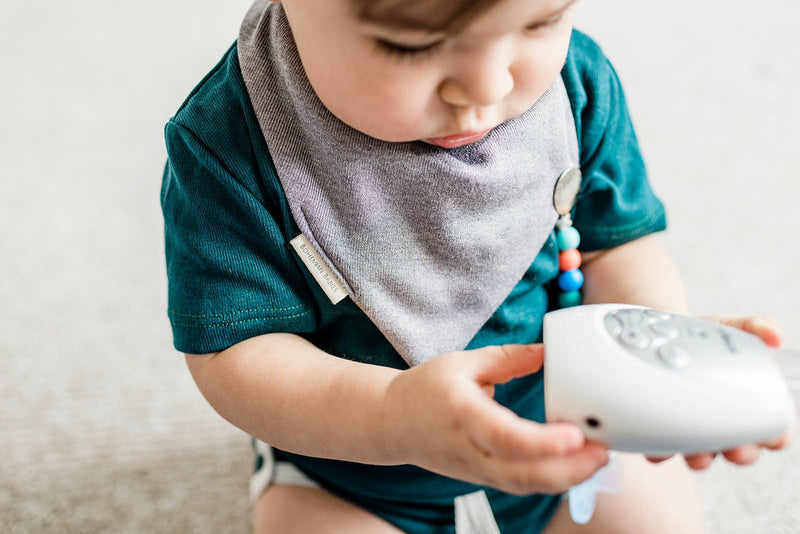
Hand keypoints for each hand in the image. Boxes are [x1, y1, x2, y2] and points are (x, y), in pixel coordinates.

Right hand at [381, 343, 609, 494]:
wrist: (392, 423)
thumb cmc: (424, 391)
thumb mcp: (462, 362)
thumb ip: (508, 358)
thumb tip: (548, 351)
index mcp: (462, 414)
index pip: (504, 437)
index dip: (541, 442)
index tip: (574, 435)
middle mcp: (470, 449)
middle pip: (522, 474)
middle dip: (569, 469)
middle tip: (604, 451)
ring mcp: (476, 469)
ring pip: (525, 486)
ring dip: (566, 478)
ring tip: (599, 459)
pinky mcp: (484, 478)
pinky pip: (522, 485)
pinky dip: (552, 480)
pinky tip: (576, 466)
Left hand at [647, 315, 793, 469]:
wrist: (665, 335)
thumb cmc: (704, 337)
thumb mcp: (730, 326)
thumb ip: (754, 327)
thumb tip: (773, 335)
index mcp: (748, 405)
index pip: (773, 430)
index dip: (775, 437)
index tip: (773, 437)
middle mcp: (722, 423)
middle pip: (739, 450)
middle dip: (740, 453)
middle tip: (734, 448)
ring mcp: (691, 429)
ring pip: (701, 456)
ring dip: (701, 457)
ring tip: (696, 451)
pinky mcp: (661, 428)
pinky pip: (660, 447)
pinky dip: (659, 448)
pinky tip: (656, 438)